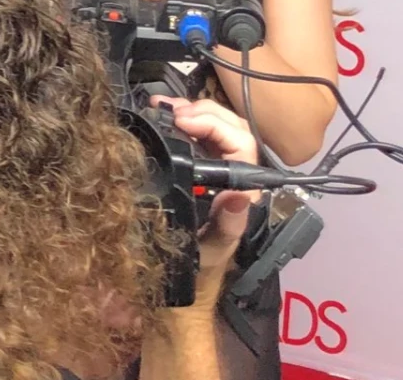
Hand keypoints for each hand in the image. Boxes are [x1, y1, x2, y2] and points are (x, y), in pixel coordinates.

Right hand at [159, 97, 258, 307]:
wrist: (178, 293)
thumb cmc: (196, 276)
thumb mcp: (210, 254)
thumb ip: (226, 227)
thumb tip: (237, 194)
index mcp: (241, 195)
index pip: (242, 146)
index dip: (216, 125)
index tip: (182, 120)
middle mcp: (232, 181)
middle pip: (232, 130)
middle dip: (204, 112)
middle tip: (171, 110)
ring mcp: (213, 176)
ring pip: (215, 130)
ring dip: (192, 112)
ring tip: (163, 108)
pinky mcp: (194, 175)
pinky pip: (196, 140)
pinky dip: (180, 122)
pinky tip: (161, 117)